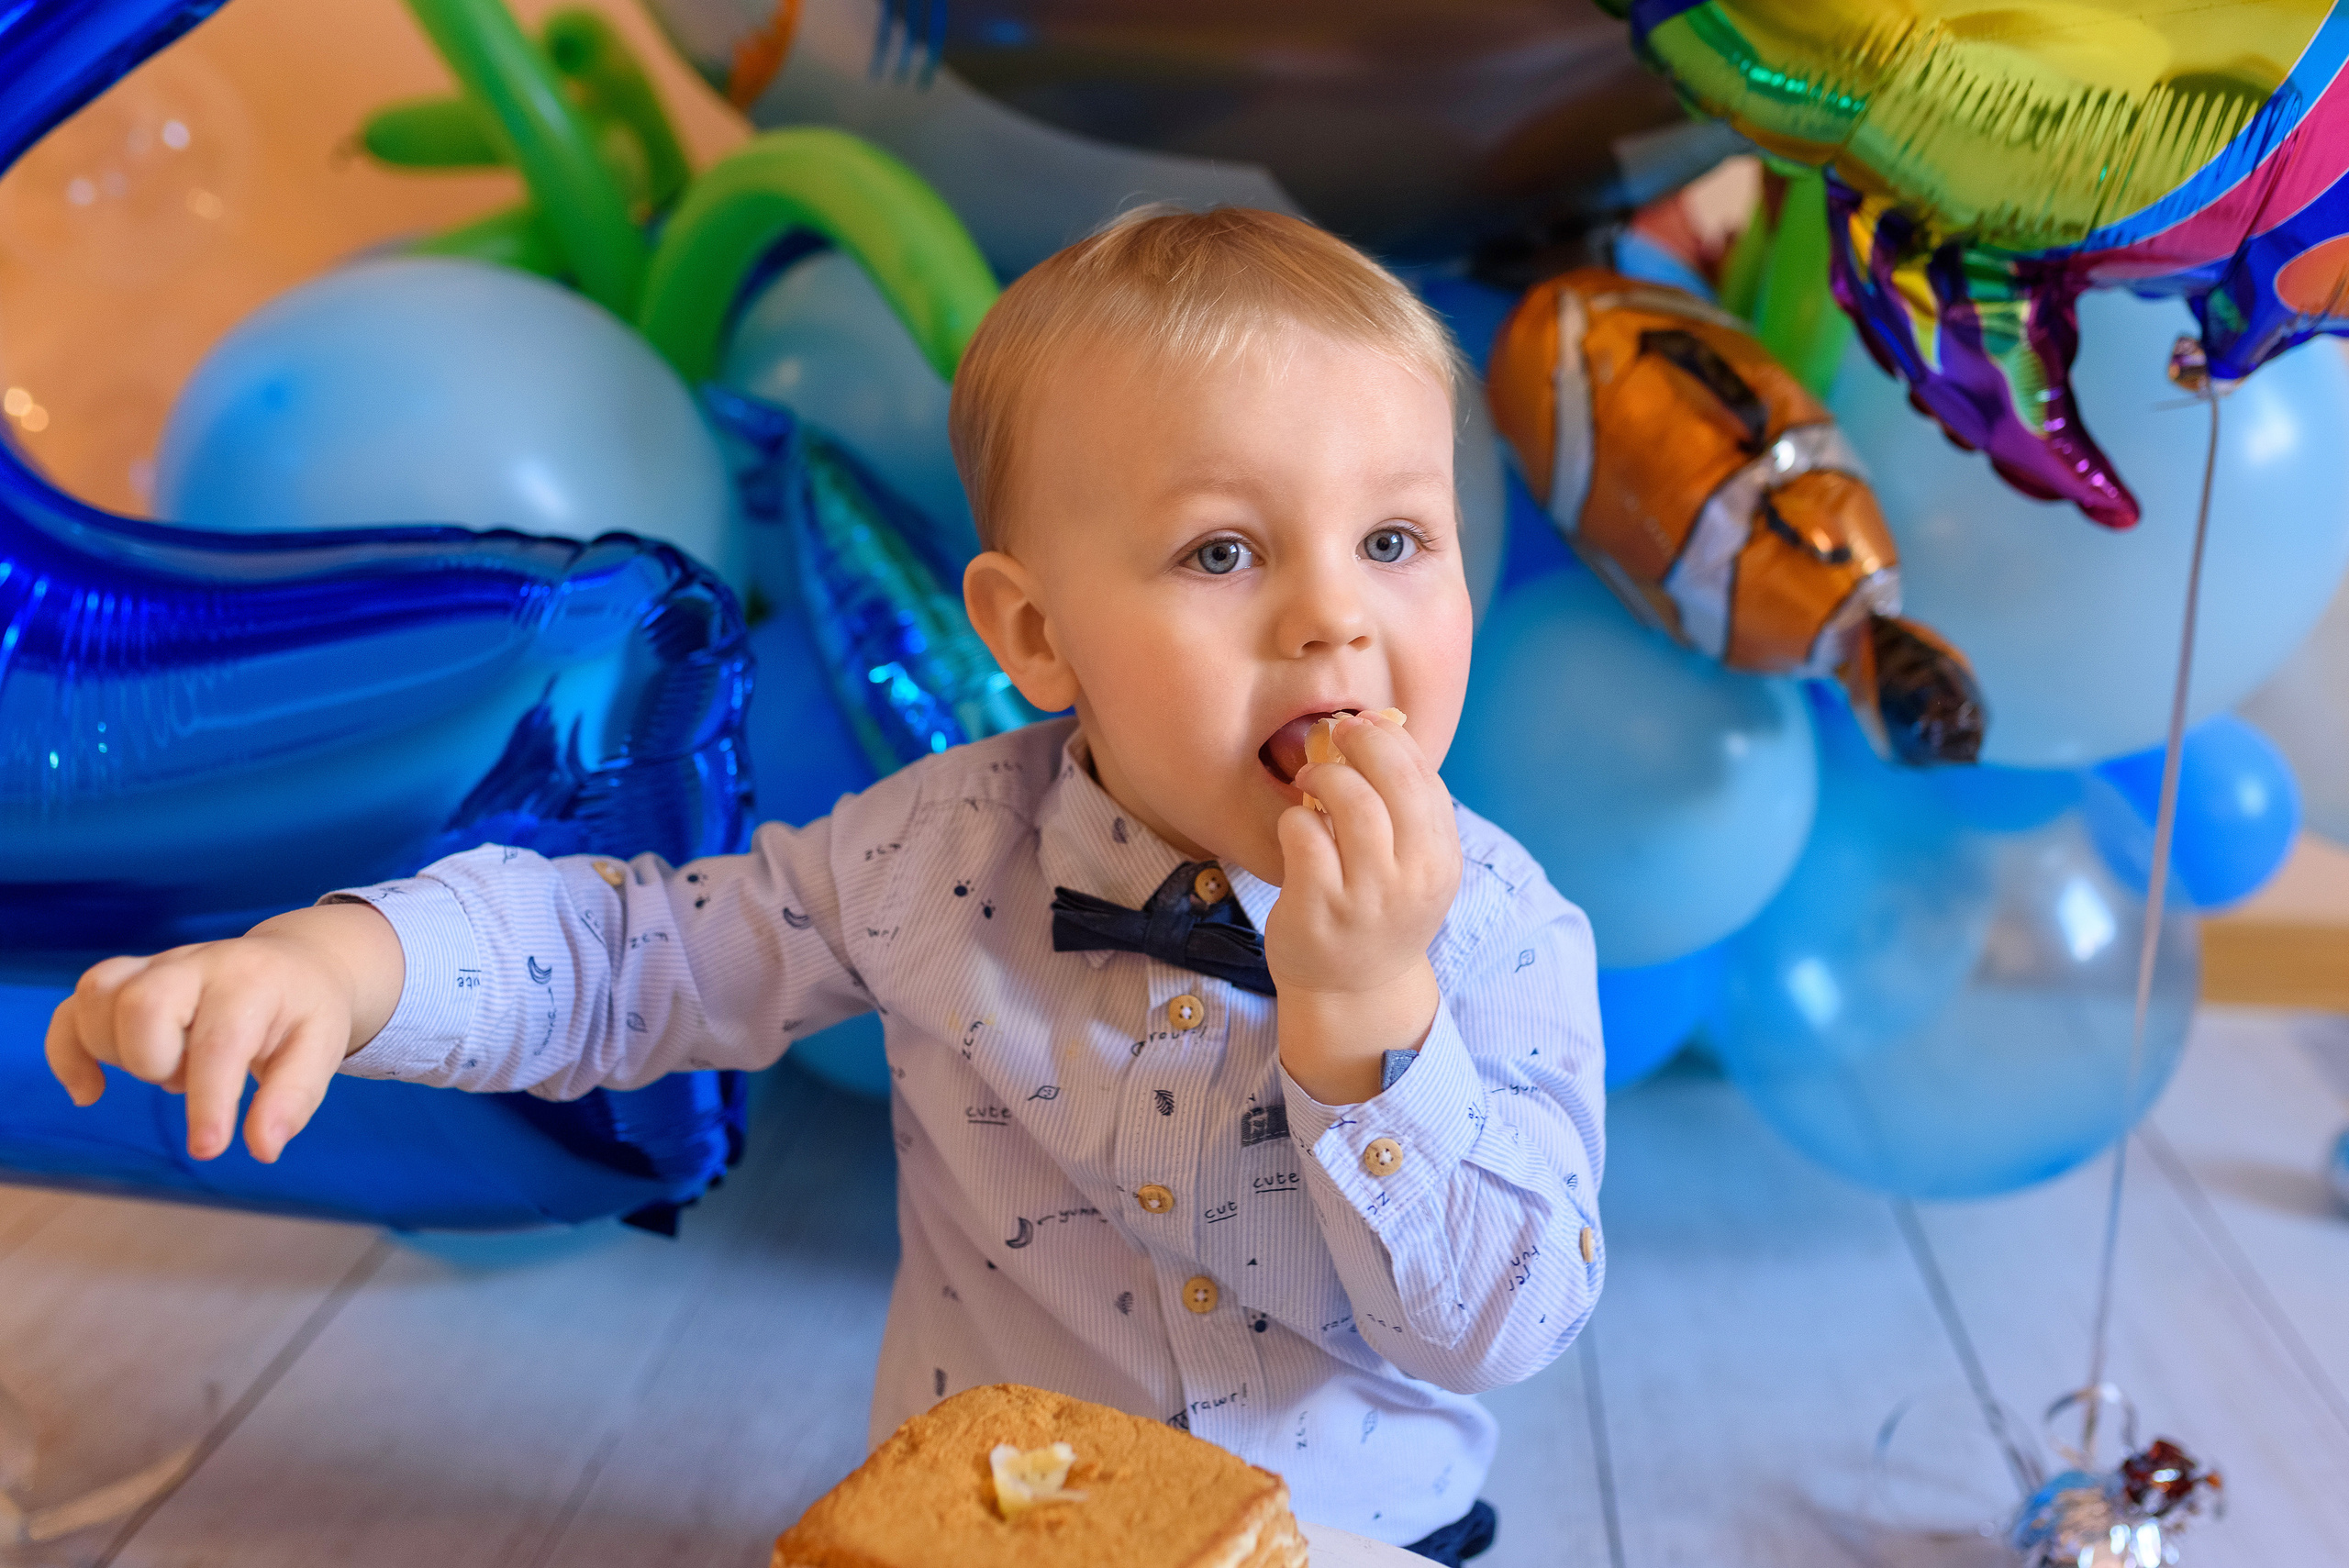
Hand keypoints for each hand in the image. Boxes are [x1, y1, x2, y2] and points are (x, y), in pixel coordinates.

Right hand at [43, 902, 403, 1162]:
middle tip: (189, 1078)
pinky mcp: (125, 982)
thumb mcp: (321, 1050)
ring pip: (97, 998)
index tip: (209, 1149)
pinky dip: (67, 1053)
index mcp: (251, 981)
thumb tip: (263, 1149)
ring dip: (116, 1053)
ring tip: (167, 1068)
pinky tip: (90, 1092)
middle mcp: (197, 964)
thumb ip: (294, 1098)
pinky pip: (71, 1009)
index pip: (218, 1042)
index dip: (208, 1101)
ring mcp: (154, 967)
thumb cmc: (304, 1013)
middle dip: (155, 1063)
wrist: (296, 964)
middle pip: (141, 1006)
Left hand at [1267, 710, 1460, 1104]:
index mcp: (1442, 861)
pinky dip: (1295, 819)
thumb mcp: (1414, 865)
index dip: (1392, 739)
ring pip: (1348, 801)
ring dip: (1323, 777)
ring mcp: (1365, 896)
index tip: (1366, 726)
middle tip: (1336, 737)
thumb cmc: (1380, 911)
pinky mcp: (1317, 908)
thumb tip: (1380, 724)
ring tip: (1311, 782)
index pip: (1425, 778)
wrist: (1353, 990)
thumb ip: (1406, 807)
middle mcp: (1411, 879)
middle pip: (1393, 780)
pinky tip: (1297, 829)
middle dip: (1361, 743)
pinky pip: (1303, 833)